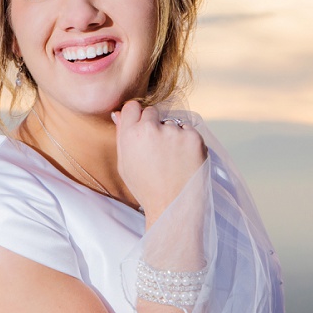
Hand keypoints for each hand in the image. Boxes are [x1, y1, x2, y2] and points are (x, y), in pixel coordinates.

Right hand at [111, 101, 205, 221]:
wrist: (173, 206)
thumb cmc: (147, 188)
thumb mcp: (125, 164)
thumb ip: (121, 136)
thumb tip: (119, 113)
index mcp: (131, 135)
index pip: (133, 106)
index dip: (138, 117)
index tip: (143, 127)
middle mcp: (151, 129)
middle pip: (152, 112)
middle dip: (155, 125)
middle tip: (159, 149)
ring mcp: (174, 131)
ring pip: (172, 123)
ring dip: (173, 135)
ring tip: (173, 160)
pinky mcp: (193, 137)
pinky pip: (189, 132)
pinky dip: (188, 143)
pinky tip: (184, 161)